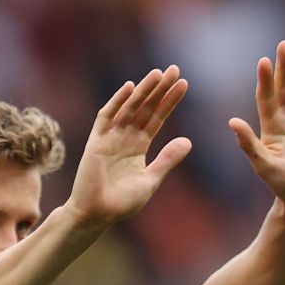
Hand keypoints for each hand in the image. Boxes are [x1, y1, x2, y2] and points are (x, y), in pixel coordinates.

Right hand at [65, 67, 191, 227]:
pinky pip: (106, 117)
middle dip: (159, 89)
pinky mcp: (97, 142)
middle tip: (174, 69)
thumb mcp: (151, 180)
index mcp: (138, 147)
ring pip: (129, 108)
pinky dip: (117, 102)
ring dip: (143, 90)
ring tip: (159, 73)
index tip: (183, 84)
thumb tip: (188, 141)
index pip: (156, 118)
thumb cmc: (121, 203)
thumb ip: (167, 160)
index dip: (169, 102)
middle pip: (145, 108)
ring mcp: (110, 138)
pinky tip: (130, 87)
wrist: (96, 215)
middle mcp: (124, 138)